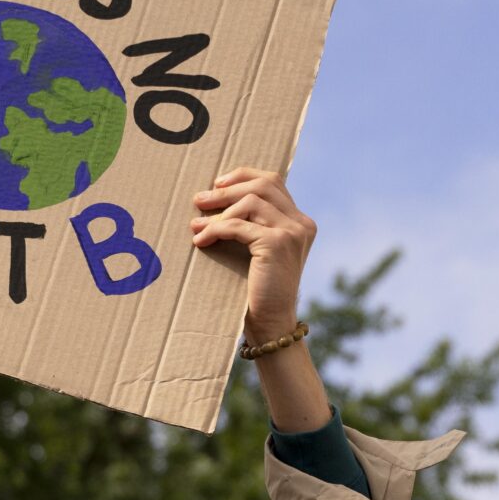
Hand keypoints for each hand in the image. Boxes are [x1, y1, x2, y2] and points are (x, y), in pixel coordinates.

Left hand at [191, 167, 314, 349]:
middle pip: (262, 186)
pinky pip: (238, 226)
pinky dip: (215, 230)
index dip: (243, 176)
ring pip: (250, 202)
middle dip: (226, 190)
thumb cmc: (260, 289)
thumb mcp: (261, 251)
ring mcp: (292, 232)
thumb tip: (217, 198)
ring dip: (218, 212)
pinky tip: (201, 240)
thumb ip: (254, 225)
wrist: (272, 323)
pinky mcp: (277, 243)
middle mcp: (301, 223)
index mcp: (300, 222)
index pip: (273, 182)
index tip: (218, 183)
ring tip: (196, 225)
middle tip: (199, 200)